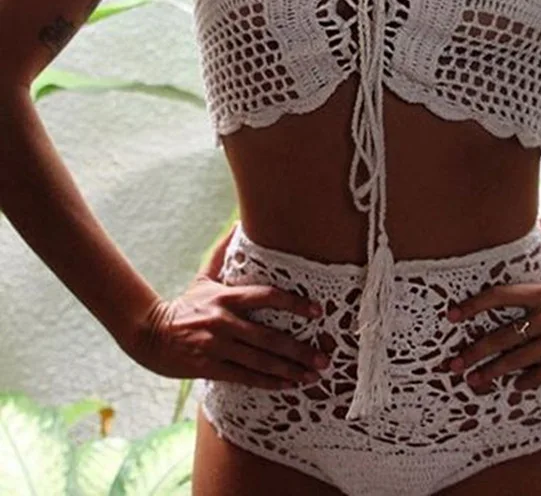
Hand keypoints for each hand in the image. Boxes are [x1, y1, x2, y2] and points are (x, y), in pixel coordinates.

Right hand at [125, 223, 330, 389]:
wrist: (149, 334)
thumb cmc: (185, 305)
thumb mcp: (204, 277)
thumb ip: (222, 252)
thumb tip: (239, 222)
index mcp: (226, 296)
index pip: (266, 296)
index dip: (293, 303)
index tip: (317, 311)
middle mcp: (223, 321)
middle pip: (268, 337)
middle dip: (299, 350)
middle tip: (325, 357)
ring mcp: (216, 346)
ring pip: (260, 361)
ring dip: (290, 370)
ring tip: (313, 375)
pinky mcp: (209, 367)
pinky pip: (245, 376)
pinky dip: (268, 382)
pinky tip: (288, 385)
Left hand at [443, 218, 540, 392]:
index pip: (502, 295)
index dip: (475, 305)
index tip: (452, 316)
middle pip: (505, 334)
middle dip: (476, 350)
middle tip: (453, 362)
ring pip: (518, 358)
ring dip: (492, 372)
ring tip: (472, 381)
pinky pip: (540, 375)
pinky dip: (524, 382)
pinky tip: (510, 388)